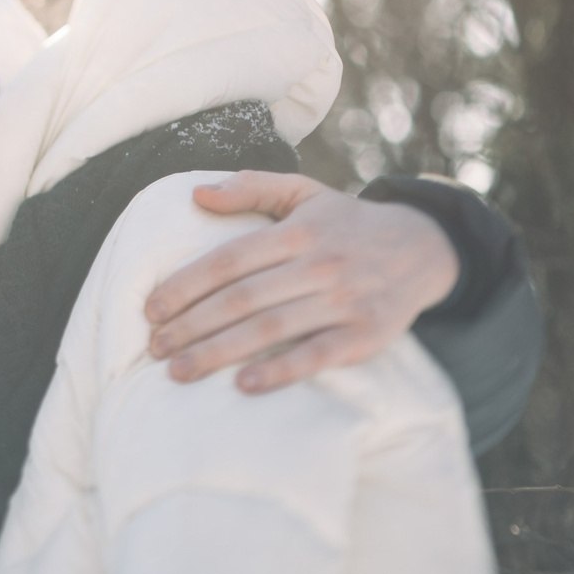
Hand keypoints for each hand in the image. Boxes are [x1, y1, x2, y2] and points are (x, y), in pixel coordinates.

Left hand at [143, 170, 460, 393]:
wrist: (424, 247)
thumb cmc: (345, 223)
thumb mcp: (302, 192)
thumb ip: (250, 187)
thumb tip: (198, 195)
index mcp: (296, 232)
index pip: (227, 261)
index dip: (184, 286)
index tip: (149, 310)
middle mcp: (319, 265)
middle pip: (241, 299)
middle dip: (191, 326)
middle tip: (154, 347)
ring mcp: (344, 301)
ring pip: (271, 328)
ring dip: (219, 352)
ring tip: (178, 371)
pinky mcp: (367, 335)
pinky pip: (318, 356)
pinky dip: (281, 371)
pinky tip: (244, 385)